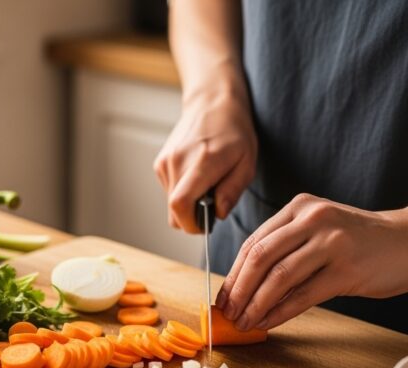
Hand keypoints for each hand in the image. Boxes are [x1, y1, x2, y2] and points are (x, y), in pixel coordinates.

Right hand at [154, 86, 256, 232]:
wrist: (212, 103)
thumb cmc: (234, 132)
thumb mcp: (247, 163)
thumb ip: (232, 191)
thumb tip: (217, 214)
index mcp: (201, 162)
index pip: (181, 205)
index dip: (190, 224)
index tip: (205, 225)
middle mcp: (177, 162)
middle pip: (174, 210)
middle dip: (192, 217)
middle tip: (212, 203)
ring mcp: (165, 162)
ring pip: (171, 203)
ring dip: (188, 203)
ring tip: (206, 184)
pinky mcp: (160, 163)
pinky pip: (169, 191)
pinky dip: (183, 191)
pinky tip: (196, 175)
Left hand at [216, 194, 407, 330]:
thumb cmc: (360, 240)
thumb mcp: (319, 230)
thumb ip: (287, 248)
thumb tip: (246, 286)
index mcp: (299, 207)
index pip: (254, 243)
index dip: (233, 274)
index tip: (222, 298)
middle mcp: (312, 219)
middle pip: (260, 258)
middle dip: (239, 291)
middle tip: (228, 314)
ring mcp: (331, 242)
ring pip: (278, 278)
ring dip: (256, 305)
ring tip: (245, 322)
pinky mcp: (347, 269)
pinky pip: (303, 295)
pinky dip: (280, 312)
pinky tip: (268, 323)